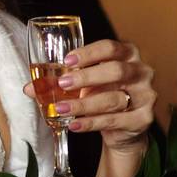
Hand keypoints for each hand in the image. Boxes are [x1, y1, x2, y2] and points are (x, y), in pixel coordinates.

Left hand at [24, 39, 155, 151]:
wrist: (124, 128)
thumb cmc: (104, 96)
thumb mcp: (86, 86)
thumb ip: (62, 83)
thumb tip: (30, 87)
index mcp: (129, 55)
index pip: (111, 47)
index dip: (89, 53)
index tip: (67, 61)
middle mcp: (142, 72)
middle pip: (116, 70)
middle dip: (86, 77)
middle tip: (62, 84)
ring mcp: (146, 96)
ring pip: (113, 99)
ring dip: (83, 104)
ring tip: (60, 109)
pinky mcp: (144, 119)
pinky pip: (115, 120)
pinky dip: (91, 123)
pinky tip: (74, 124)